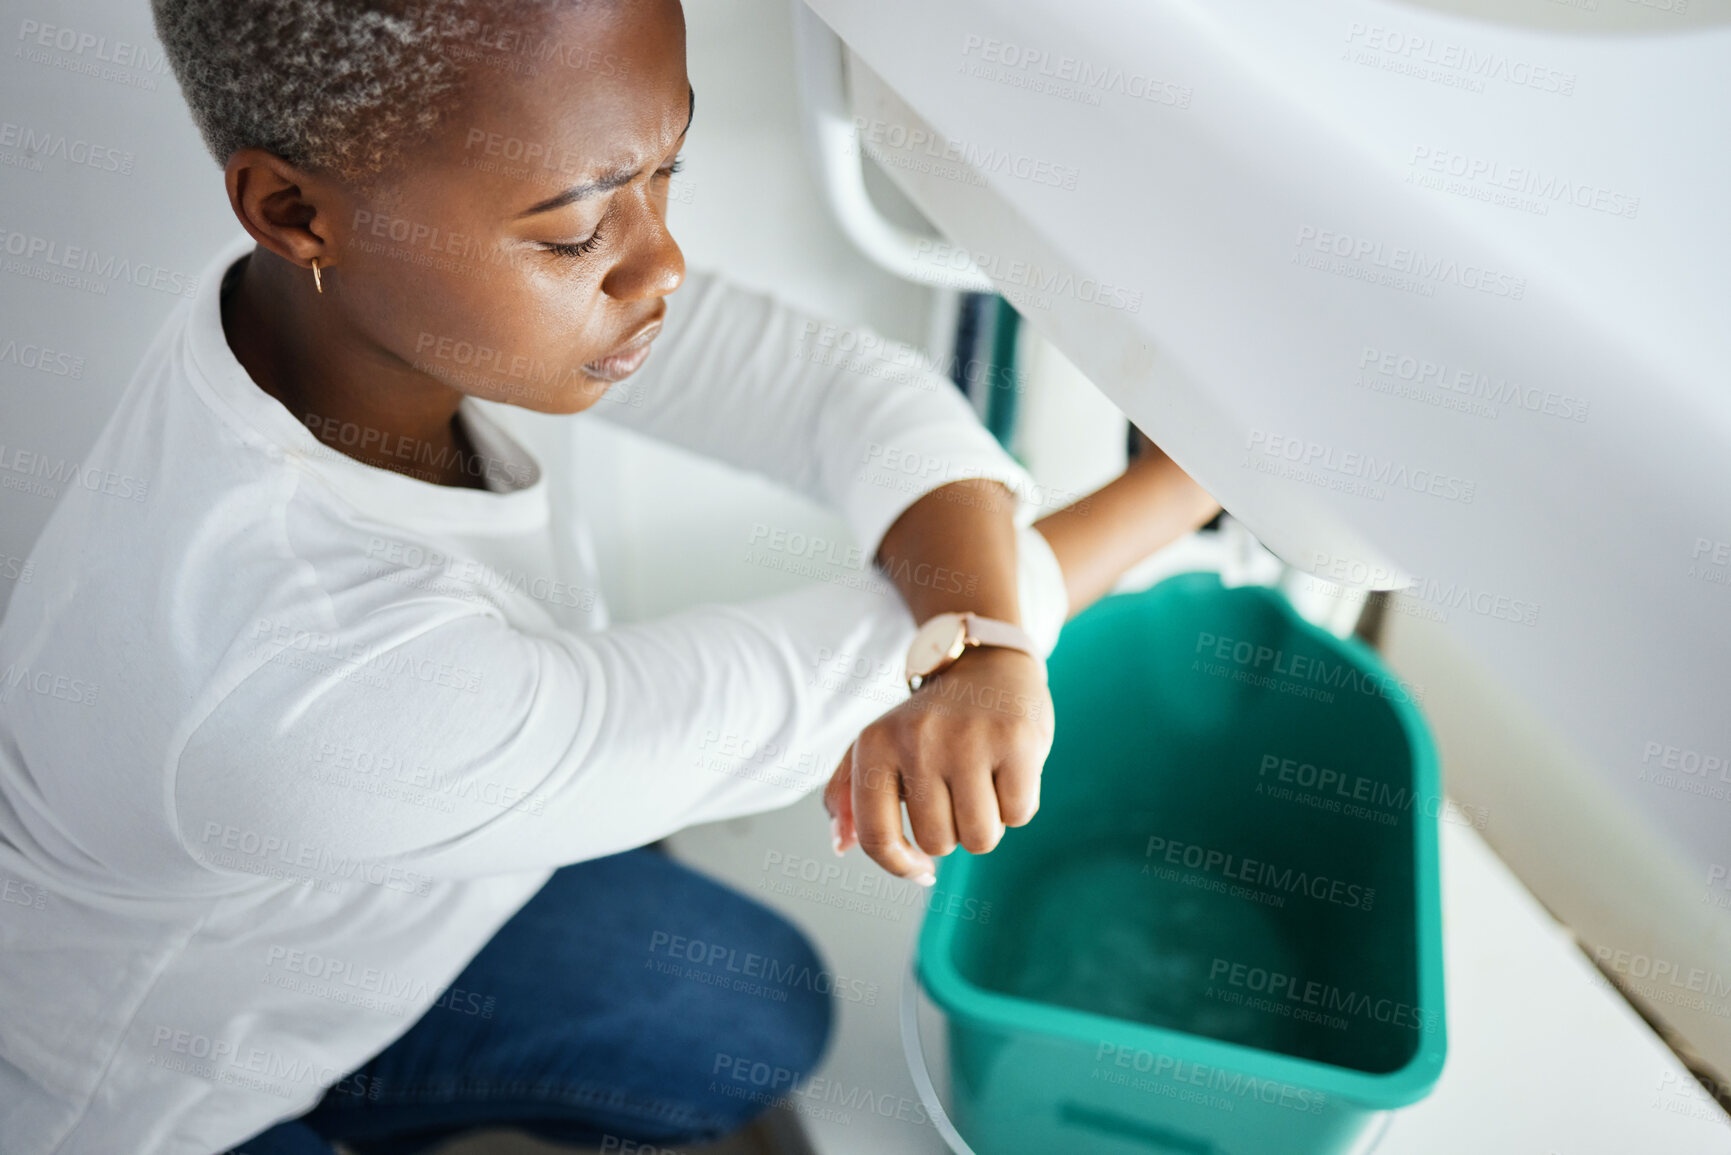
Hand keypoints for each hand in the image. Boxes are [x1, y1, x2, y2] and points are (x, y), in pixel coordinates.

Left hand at [823, 646, 1054, 881]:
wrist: (985, 665)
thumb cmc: (928, 723)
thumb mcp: (877, 746)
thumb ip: (847, 795)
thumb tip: (840, 846)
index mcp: (874, 744)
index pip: (876, 837)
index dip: (900, 866)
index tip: (921, 868)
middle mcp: (917, 738)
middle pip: (938, 842)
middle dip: (953, 831)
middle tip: (957, 791)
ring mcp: (968, 738)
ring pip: (980, 838)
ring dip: (986, 825)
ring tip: (982, 785)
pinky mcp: (1017, 739)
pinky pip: (1019, 814)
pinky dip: (1017, 806)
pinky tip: (1007, 772)